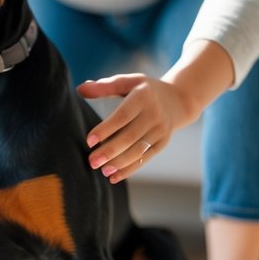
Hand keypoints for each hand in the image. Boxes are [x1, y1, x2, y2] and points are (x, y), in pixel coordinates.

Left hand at [76, 74, 199, 183]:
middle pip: (130, 136)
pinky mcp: (162, 143)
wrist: (178, 100)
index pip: (123, 116)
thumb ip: (104, 86)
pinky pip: (145, 158)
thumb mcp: (127, 82)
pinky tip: (114, 177)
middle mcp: (155, 114)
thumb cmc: (143, 90)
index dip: (106, 129)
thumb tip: (80, 90)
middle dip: (110, 151)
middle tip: (92, 162)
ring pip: (138, 150)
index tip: (90, 141)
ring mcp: (161, 130)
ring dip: (120, 163)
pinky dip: (130, 169)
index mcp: (143, 96)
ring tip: (103, 171)